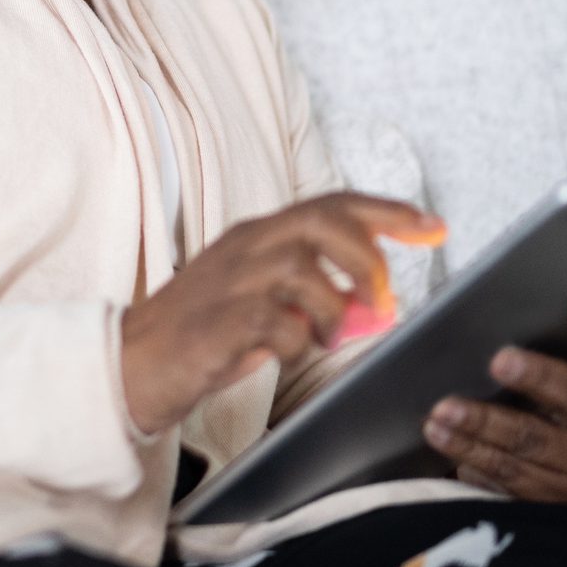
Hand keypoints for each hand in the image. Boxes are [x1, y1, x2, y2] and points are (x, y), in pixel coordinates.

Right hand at [120, 192, 446, 436]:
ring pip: (303, 266)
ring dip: (333, 305)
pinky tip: (292, 351)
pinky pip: (278, 320)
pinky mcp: (218, 323)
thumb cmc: (204, 334)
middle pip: (323, 221)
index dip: (390, 213)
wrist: (131, 362)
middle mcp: (246, 246)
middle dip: (369, 256)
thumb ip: (318, 299)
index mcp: (258, 235)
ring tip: (327, 335)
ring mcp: (230, 282)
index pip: (333, 204)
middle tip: (385, 296)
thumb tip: (374, 308)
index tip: (435, 228)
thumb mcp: (267, 306)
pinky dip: (299, 339)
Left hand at [422, 301, 566, 503]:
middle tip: (499, 360)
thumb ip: (546, 336)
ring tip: (443, 408)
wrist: (554, 456)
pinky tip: (441, 435)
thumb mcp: (560, 362)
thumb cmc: (548, 387)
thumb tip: (494, 303)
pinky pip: (508, 474)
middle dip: (538, 377)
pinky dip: (470, 451)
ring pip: (532, 441)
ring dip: (483, 423)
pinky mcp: (553, 495)